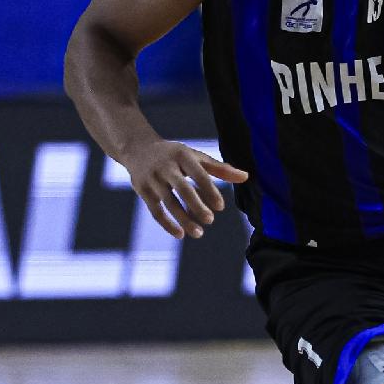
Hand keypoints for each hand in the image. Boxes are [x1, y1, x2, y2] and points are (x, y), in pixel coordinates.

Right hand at [121, 139, 247, 239]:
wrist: (138, 149)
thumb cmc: (174, 155)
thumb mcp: (195, 157)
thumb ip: (220, 168)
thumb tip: (245, 177)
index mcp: (182, 155)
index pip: (198, 174)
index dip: (209, 190)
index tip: (220, 207)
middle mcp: (166, 166)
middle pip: (182, 189)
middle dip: (196, 206)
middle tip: (210, 220)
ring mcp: (152, 179)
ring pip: (168, 203)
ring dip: (183, 220)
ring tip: (198, 233)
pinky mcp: (142, 190)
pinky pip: (155, 210)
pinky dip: (167, 224)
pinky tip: (180, 234)